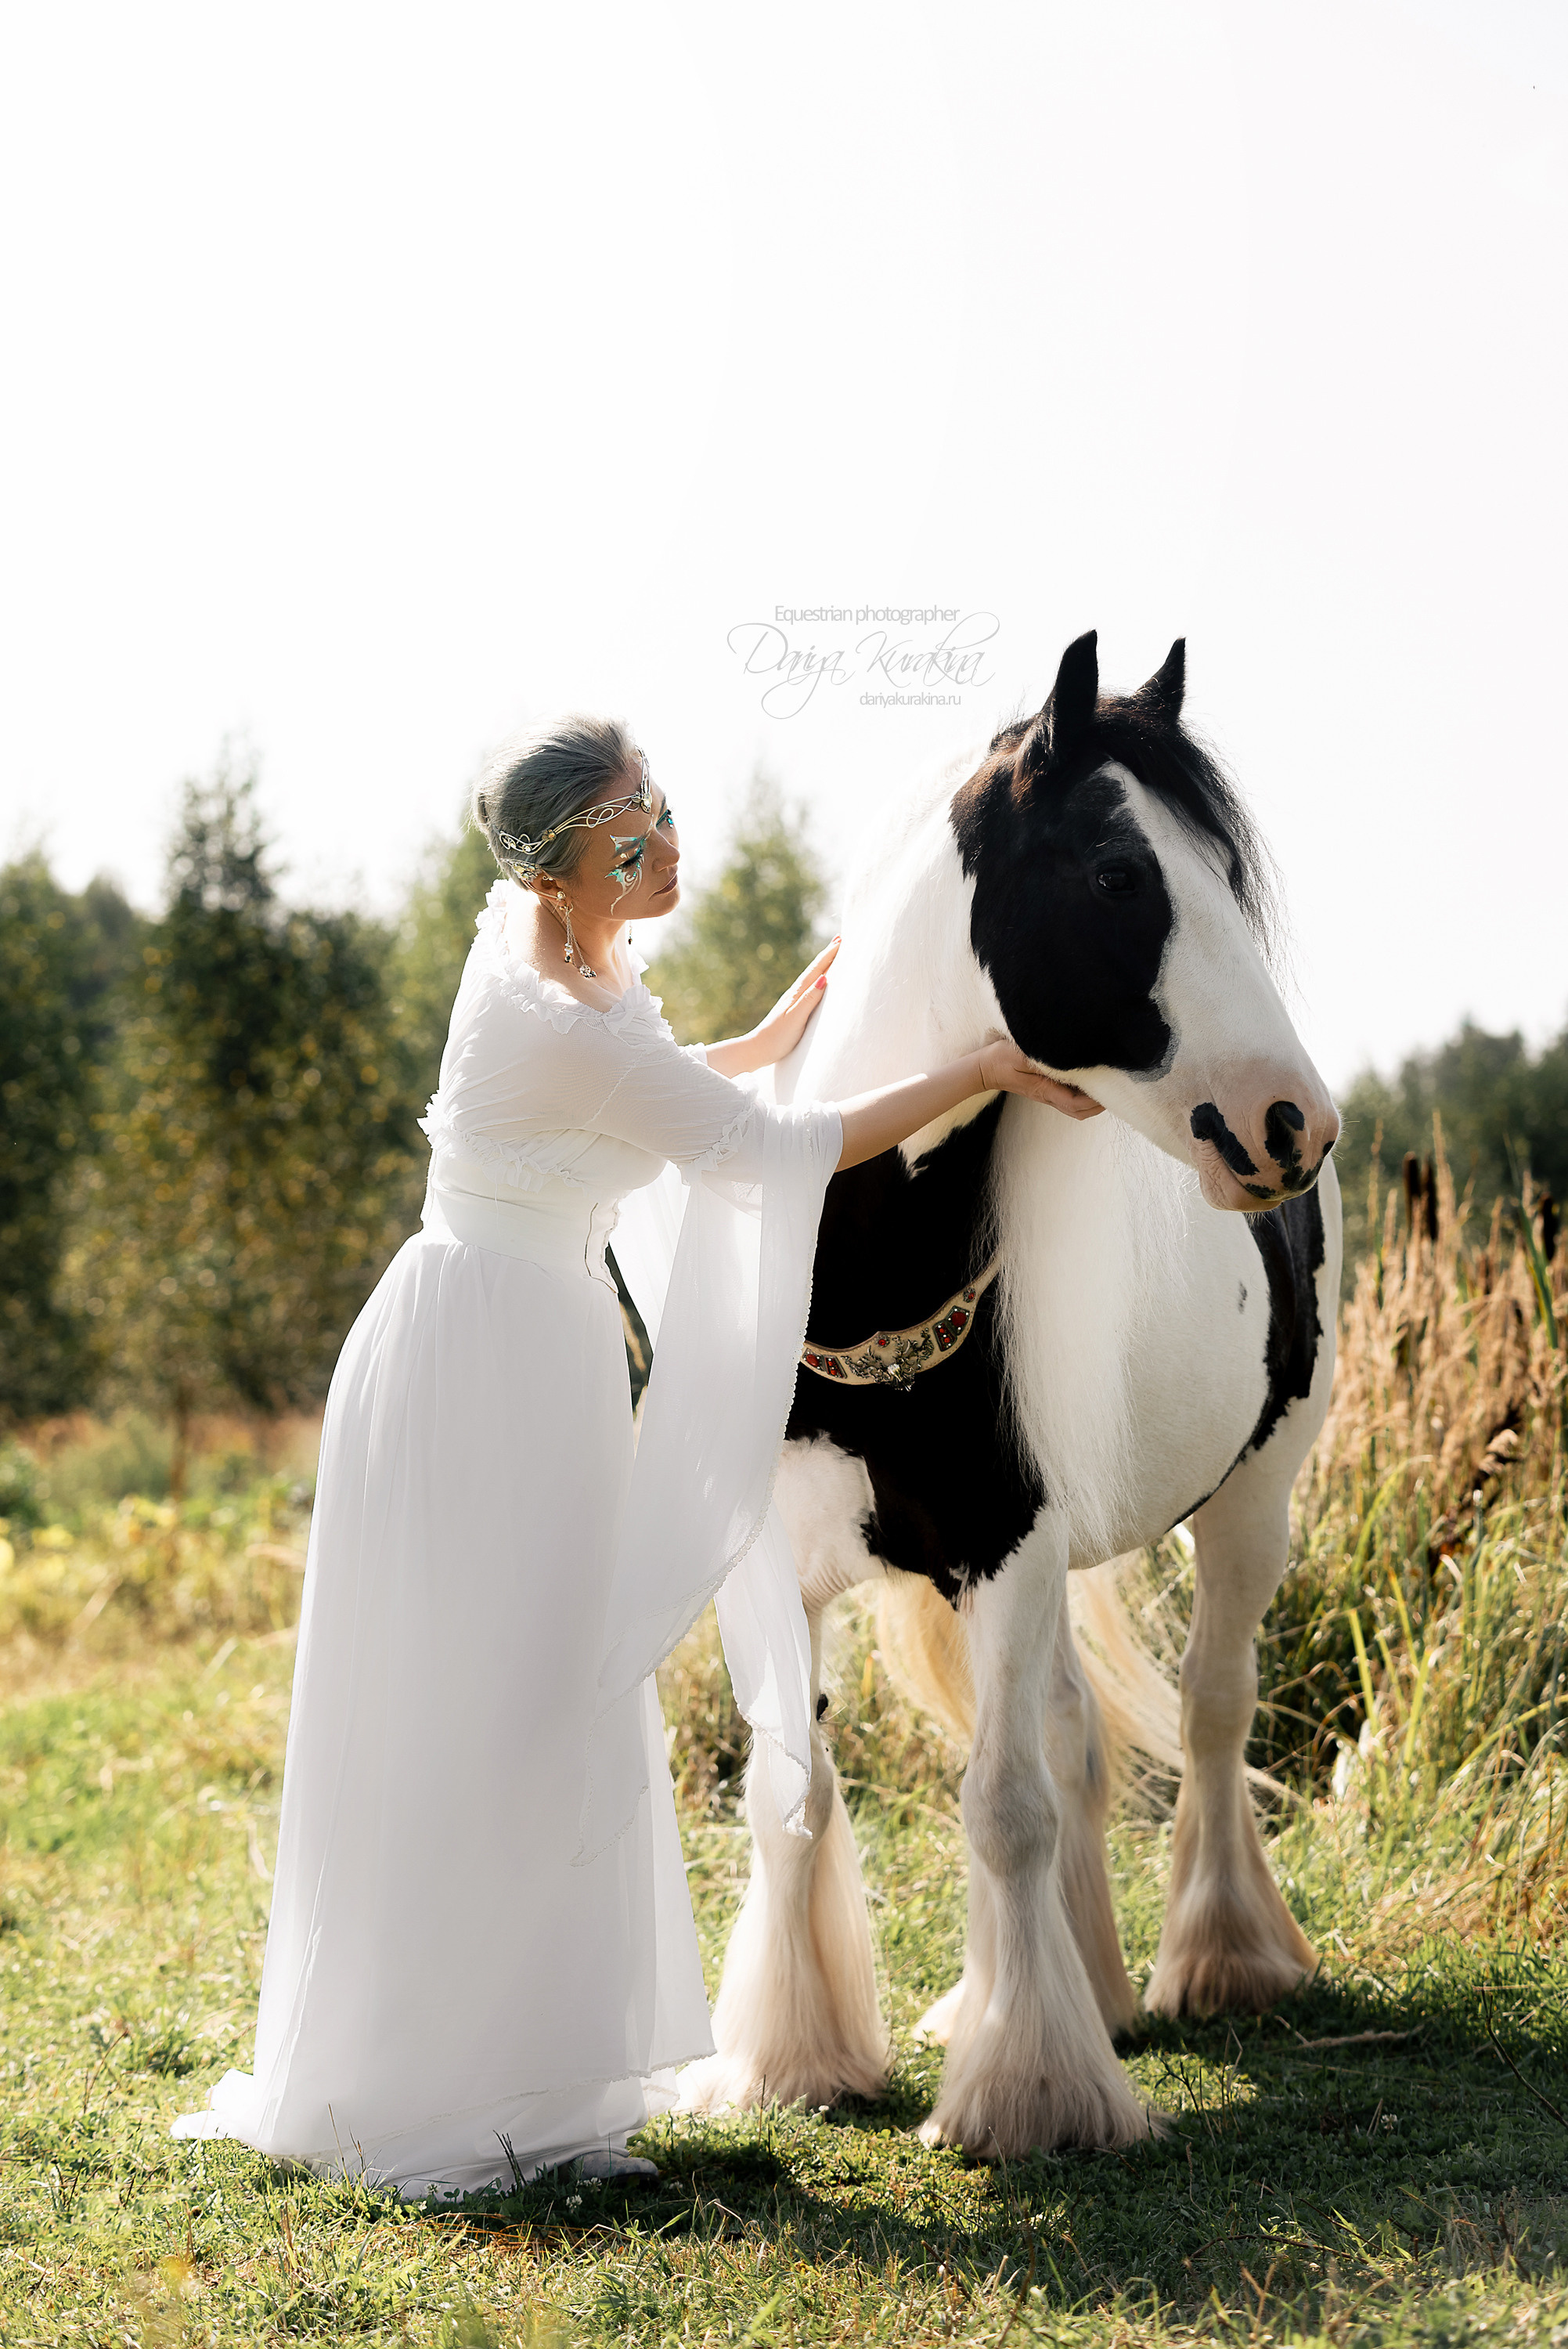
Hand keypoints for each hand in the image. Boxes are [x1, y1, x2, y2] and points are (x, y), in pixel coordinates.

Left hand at [745, 938, 839, 1067]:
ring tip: (833, 953)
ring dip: (824, 964)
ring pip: (813, 977)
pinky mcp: (793, 1009)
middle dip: (828, 954)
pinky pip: (810, 988)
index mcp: (797, 994)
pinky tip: (819, 980)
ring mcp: (794, 1001)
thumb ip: (809, 999)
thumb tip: (825, 978)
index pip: (817, 970)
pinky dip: (818, 979)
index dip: (829, 955)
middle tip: (840, 939)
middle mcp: (795, 994)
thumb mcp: (795, 1019)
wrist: (757, 1050)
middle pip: (815, 969)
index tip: (841, 940)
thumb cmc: (777, 1038)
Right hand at [976, 1039, 1103, 1119]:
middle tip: (1114, 1089)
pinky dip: (1083, 1095)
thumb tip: (1067, 1059)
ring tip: (1105, 1085)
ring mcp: (1047, 1095)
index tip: (1108, 1089)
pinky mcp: (1046, 1090)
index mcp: (1044, 1090)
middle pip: (1079, 1112)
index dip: (1095, 1101)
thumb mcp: (1020, 1054)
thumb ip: (1043, 1059)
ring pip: (1075, 1108)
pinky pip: (1069, 1098)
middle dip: (1099, 1105)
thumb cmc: (1000, 1059)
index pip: (1075, 1103)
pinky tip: (1089, 1080)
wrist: (983, 1068)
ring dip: (1092, 1101)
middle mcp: (1048, 1096)